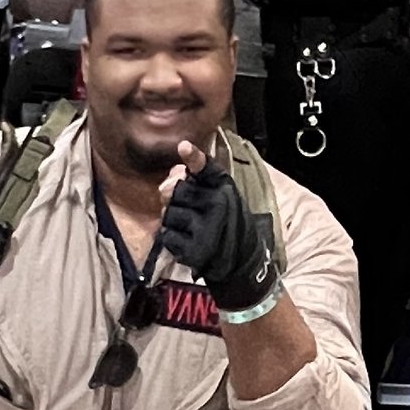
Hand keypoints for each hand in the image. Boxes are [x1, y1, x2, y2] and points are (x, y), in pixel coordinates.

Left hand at [154, 140, 279, 312]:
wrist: (242, 262)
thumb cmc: (228, 222)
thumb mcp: (222, 195)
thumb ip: (196, 182)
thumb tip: (167, 182)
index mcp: (224, 188)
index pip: (207, 168)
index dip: (194, 157)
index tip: (183, 147)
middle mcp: (217, 206)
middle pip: (175, 191)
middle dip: (174, 199)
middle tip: (187, 209)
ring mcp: (205, 229)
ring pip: (168, 214)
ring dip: (173, 221)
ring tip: (189, 227)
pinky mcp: (195, 250)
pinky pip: (167, 235)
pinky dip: (172, 239)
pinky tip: (187, 242)